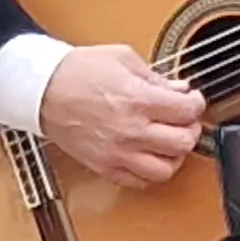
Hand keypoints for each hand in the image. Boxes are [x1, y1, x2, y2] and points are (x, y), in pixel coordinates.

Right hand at [37, 45, 204, 189]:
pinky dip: (151, 171)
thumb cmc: (76, 72)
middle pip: (183, 142)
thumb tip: (179, 89)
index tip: (191, 100)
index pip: (188, 111)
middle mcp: (130, 130)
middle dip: (189, 129)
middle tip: (183, 120)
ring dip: (174, 155)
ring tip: (168, 140)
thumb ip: (157, 77)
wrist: (42, 90)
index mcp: (137, 99)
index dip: (196, 103)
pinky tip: (148, 154)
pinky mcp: (105, 167)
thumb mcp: (123, 58)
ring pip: (166, 169)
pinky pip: (140, 182)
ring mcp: (118, 153)